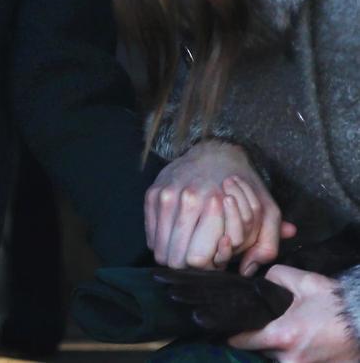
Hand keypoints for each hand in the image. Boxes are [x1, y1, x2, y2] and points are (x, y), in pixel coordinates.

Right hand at [145, 140, 295, 271]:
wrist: (214, 150)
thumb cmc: (242, 183)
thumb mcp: (266, 210)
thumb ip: (268, 244)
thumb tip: (248, 270)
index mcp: (213, 203)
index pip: (197, 259)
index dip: (206, 267)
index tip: (213, 261)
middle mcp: (186, 199)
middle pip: (176, 258)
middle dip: (188, 266)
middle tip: (200, 257)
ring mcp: (165, 196)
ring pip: (160, 250)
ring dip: (173, 255)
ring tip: (188, 248)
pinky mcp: (152, 194)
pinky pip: (151, 235)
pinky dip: (161, 241)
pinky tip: (176, 235)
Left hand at [229, 264, 357, 361]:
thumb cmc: (335, 303)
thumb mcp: (304, 281)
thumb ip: (277, 276)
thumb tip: (262, 280)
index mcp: (284, 336)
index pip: (246, 341)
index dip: (236, 335)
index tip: (229, 331)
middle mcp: (291, 359)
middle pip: (263, 351)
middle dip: (262, 338)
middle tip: (265, 323)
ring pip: (279, 359)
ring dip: (279, 348)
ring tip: (289, 331)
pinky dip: (293, 354)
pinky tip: (300, 340)